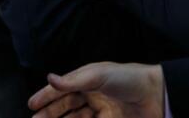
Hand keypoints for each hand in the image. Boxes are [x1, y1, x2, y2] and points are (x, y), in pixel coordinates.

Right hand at [28, 62, 164, 117]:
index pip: (62, 88)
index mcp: (87, 79)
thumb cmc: (128, 79)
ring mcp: (101, 111)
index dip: (46, 96)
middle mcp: (92, 95)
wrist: (156, 95)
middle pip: (65, 106)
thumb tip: (50, 78)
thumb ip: (73, 81)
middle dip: (49, 113)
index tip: (32, 105)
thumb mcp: (98, 75)